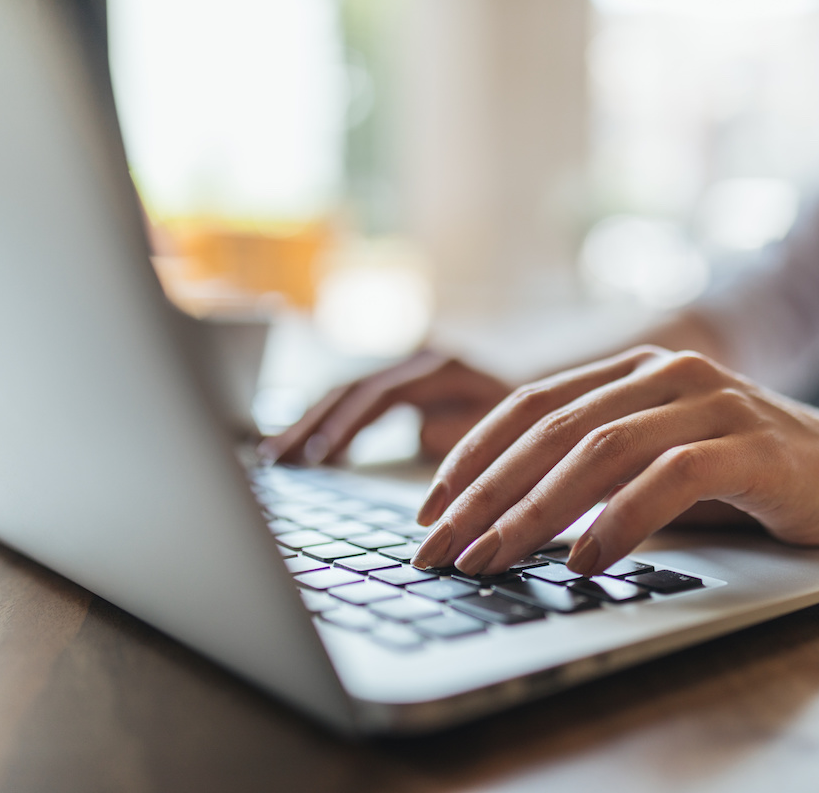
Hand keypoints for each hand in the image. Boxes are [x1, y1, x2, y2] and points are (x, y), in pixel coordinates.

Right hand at [258, 351, 511, 464]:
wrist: (542, 395)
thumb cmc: (528, 417)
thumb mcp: (506, 424)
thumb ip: (465, 429)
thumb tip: (421, 433)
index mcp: (442, 366)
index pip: (381, 394)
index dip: (348, 425)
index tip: (320, 455)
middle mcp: (419, 358)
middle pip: (353, 389)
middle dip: (313, 425)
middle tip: (278, 460)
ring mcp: (406, 366)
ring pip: (346, 392)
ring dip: (310, 424)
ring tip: (275, 456)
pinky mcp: (400, 380)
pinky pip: (355, 400)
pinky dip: (327, 423)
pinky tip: (303, 447)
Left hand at [410, 346, 818, 575]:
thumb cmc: (751, 478)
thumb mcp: (660, 467)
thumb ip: (595, 476)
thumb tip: (501, 521)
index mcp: (633, 372)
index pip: (530, 406)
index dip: (472, 456)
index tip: (429, 511)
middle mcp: (666, 373)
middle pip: (552, 429)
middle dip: (486, 493)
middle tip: (439, 548)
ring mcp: (712, 401)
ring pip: (601, 450)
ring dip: (536, 512)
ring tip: (493, 561)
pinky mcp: (753, 443)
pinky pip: (669, 479)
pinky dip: (619, 522)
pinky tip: (585, 561)